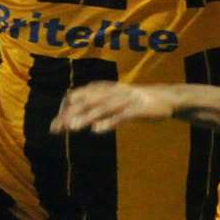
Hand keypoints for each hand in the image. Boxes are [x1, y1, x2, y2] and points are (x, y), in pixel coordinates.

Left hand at [50, 81, 176, 134]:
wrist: (165, 98)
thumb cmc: (131, 102)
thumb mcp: (109, 102)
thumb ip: (91, 110)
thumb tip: (67, 122)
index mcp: (103, 88)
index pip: (77, 96)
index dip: (65, 109)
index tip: (54, 125)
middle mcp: (111, 91)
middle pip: (86, 102)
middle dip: (70, 114)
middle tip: (57, 128)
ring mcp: (125, 99)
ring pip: (102, 108)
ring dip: (86, 117)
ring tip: (72, 128)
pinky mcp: (138, 109)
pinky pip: (121, 116)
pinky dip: (109, 122)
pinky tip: (97, 130)